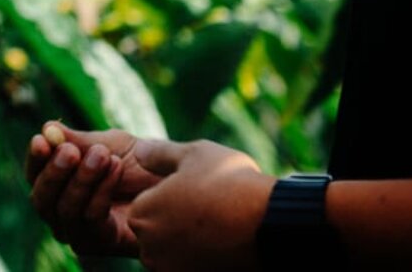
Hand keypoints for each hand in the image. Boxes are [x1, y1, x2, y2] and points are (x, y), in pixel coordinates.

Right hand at [26, 122, 169, 256]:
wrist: (179, 187)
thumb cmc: (140, 165)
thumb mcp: (107, 145)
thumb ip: (78, 140)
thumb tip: (47, 128)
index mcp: (58, 187)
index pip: (35, 176)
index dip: (35, 159)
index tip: (42, 139)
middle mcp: (62, 214)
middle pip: (41, 199)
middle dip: (54, 172)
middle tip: (71, 151)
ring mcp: (78, 232)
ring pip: (64, 210)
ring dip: (82, 180)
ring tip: (103, 155)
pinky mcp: (100, 244)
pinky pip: (89, 218)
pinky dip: (101, 192)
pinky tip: (116, 169)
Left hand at [125, 138, 269, 271]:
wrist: (271, 224)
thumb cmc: (229, 185)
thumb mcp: (192, 155)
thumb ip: (158, 154)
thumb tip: (139, 151)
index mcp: (141, 215)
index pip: (145, 206)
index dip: (171, 196)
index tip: (195, 192)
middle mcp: (149, 248)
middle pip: (157, 231)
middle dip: (178, 221)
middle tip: (209, 209)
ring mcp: (171, 269)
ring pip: (175, 251)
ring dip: (190, 242)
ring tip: (218, 225)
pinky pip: (193, 266)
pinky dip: (206, 258)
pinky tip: (224, 244)